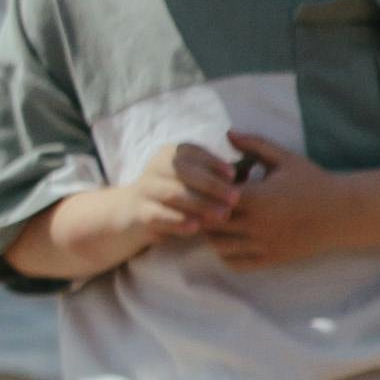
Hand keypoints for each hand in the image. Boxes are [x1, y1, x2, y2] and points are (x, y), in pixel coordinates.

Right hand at [122, 142, 244, 237]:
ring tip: (222, 215)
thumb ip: (212, 174)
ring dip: (199, 204)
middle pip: (182, 171)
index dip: (212, 162)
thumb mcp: (189, 178)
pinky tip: (196, 228)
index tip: (233, 175)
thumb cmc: (174, 194)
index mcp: (169, 155)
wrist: (131, 213)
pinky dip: (177, 221)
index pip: (190, 152)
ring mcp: (145, 190)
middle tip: (235, 198)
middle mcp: (155, 168)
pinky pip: (158, 215)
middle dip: (211, 184)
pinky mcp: (138, 213)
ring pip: (172, 194)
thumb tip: (248, 174)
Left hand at [203, 133, 369, 269]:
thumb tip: (228, 132)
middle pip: (209, 224)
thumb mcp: (286, 159)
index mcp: (257, 197)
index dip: (205, 192)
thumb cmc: (313, 181)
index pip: (212, 198)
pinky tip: (233, 240)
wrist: (343, 212)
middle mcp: (257, 224)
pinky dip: (226, 254)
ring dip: (212, 234)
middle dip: (204, 213)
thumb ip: (255, 144)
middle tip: (208, 204)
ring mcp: (263, 244)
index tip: (210, 185)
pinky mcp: (271, 259)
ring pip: (218, 246)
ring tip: (219, 222)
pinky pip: (236, 264)